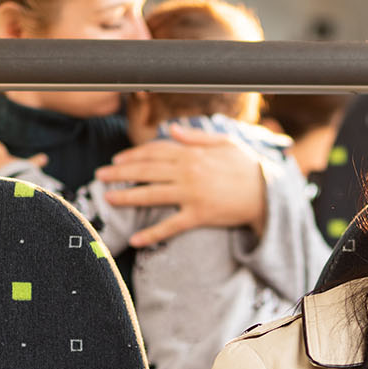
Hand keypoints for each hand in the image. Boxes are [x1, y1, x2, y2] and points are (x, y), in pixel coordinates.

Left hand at [93, 122, 269, 246]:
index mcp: (191, 153)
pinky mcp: (199, 215)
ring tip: (108, 199)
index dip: (133, 155)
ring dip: (127, 197)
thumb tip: (170, 128)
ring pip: (152, 195)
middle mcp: (187, 172)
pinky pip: (171, 226)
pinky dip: (152, 234)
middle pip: (146, 171)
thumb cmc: (248, 165)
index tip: (117, 159)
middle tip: (100, 176)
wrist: (267, 192)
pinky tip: (135, 240)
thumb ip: (195, 136)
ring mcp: (192, 194)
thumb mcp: (224, 142)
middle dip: (120, 173)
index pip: (154, 152)